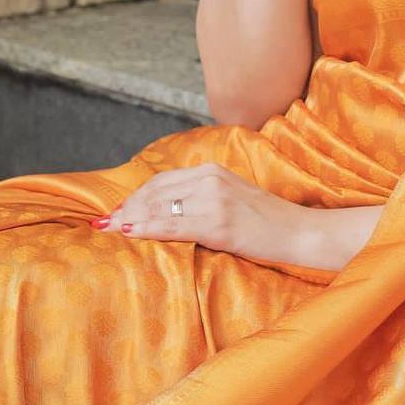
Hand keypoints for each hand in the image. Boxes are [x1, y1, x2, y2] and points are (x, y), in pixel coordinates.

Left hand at [94, 161, 316, 266]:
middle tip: (104, 224)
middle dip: (128, 208)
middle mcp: (211, 180)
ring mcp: (215, 201)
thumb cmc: (267, 221)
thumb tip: (165, 212)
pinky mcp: (219, 224)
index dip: (136, 196)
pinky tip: (131, 234)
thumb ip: (202, 197)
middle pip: (156, 192)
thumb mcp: (233, 197)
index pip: (162, 181)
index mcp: (213, 171)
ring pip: (160, 208)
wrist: (300, 232)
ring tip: (110, 231)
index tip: (117, 211)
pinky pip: (174, 227)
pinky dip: (148, 229)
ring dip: (130, 219)